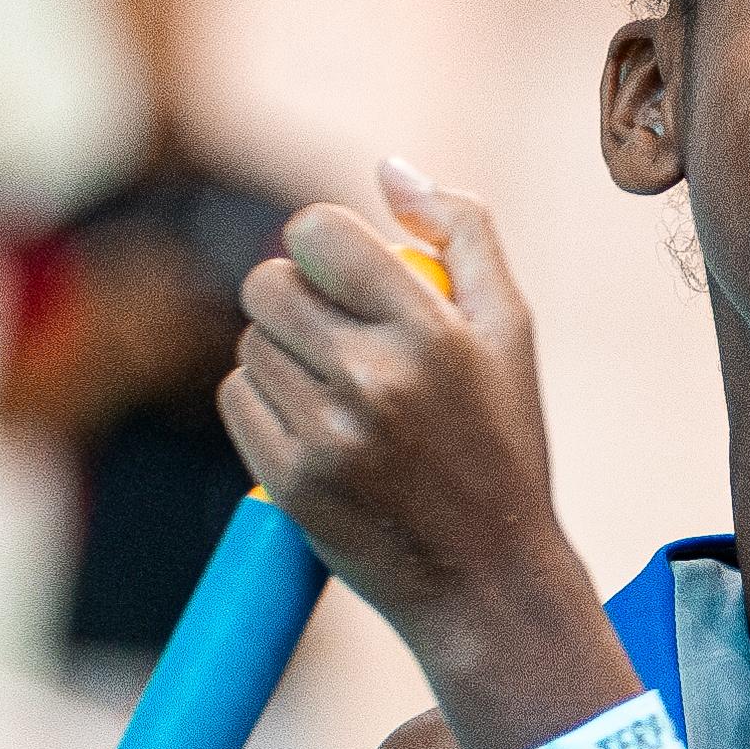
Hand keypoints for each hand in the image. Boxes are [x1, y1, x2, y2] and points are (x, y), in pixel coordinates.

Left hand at [217, 165, 586, 687]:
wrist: (489, 580)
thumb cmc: (503, 444)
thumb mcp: (511, 330)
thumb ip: (462, 230)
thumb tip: (389, 168)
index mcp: (430, 331)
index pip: (316, 232)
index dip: (319, 242)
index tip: (342, 272)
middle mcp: (374, 379)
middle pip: (268, 283)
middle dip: (294, 297)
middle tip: (335, 334)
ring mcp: (326, 434)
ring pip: (251, 343)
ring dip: (282, 355)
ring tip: (338, 392)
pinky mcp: (290, 481)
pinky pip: (238, 399)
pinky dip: (265, 404)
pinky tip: (315, 429)